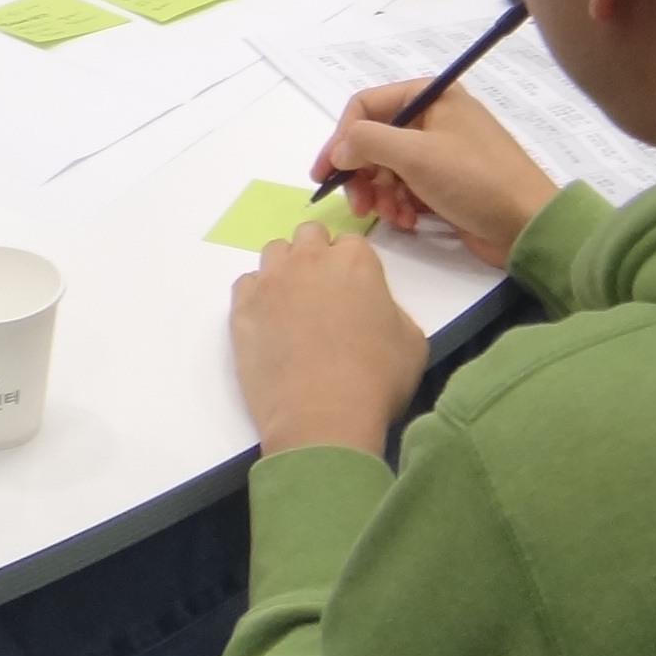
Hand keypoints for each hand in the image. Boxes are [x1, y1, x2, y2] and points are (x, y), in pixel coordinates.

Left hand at [230, 223, 427, 456]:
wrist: (322, 418)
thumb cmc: (376, 382)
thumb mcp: (412, 342)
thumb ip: (391, 309)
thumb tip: (373, 309)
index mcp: (355, 261)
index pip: (351, 243)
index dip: (353, 267)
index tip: (354, 292)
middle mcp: (310, 259)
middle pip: (309, 236)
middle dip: (316, 255)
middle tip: (323, 295)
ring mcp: (272, 281)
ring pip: (275, 253)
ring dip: (285, 270)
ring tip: (293, 308)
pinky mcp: (243, 307)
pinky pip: (246, 284)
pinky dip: (257, 297)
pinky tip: (269, 325)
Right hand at [313, 82, 558, 270]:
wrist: (528, 224)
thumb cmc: (474, 179)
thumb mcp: (416, 155)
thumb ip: (367, 142)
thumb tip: (339, 150)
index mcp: (429, 96)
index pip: (365, 106)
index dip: (340, 139)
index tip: (326, 174)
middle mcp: (433, 117)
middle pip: (374, 139)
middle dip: (362, 173)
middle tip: (357, 204)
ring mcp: (440, 150)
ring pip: (387, 167)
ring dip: (380, 193)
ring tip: (388, 216)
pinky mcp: (446, 182)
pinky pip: (407, 187)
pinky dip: (399, 204)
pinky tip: (407, 221)